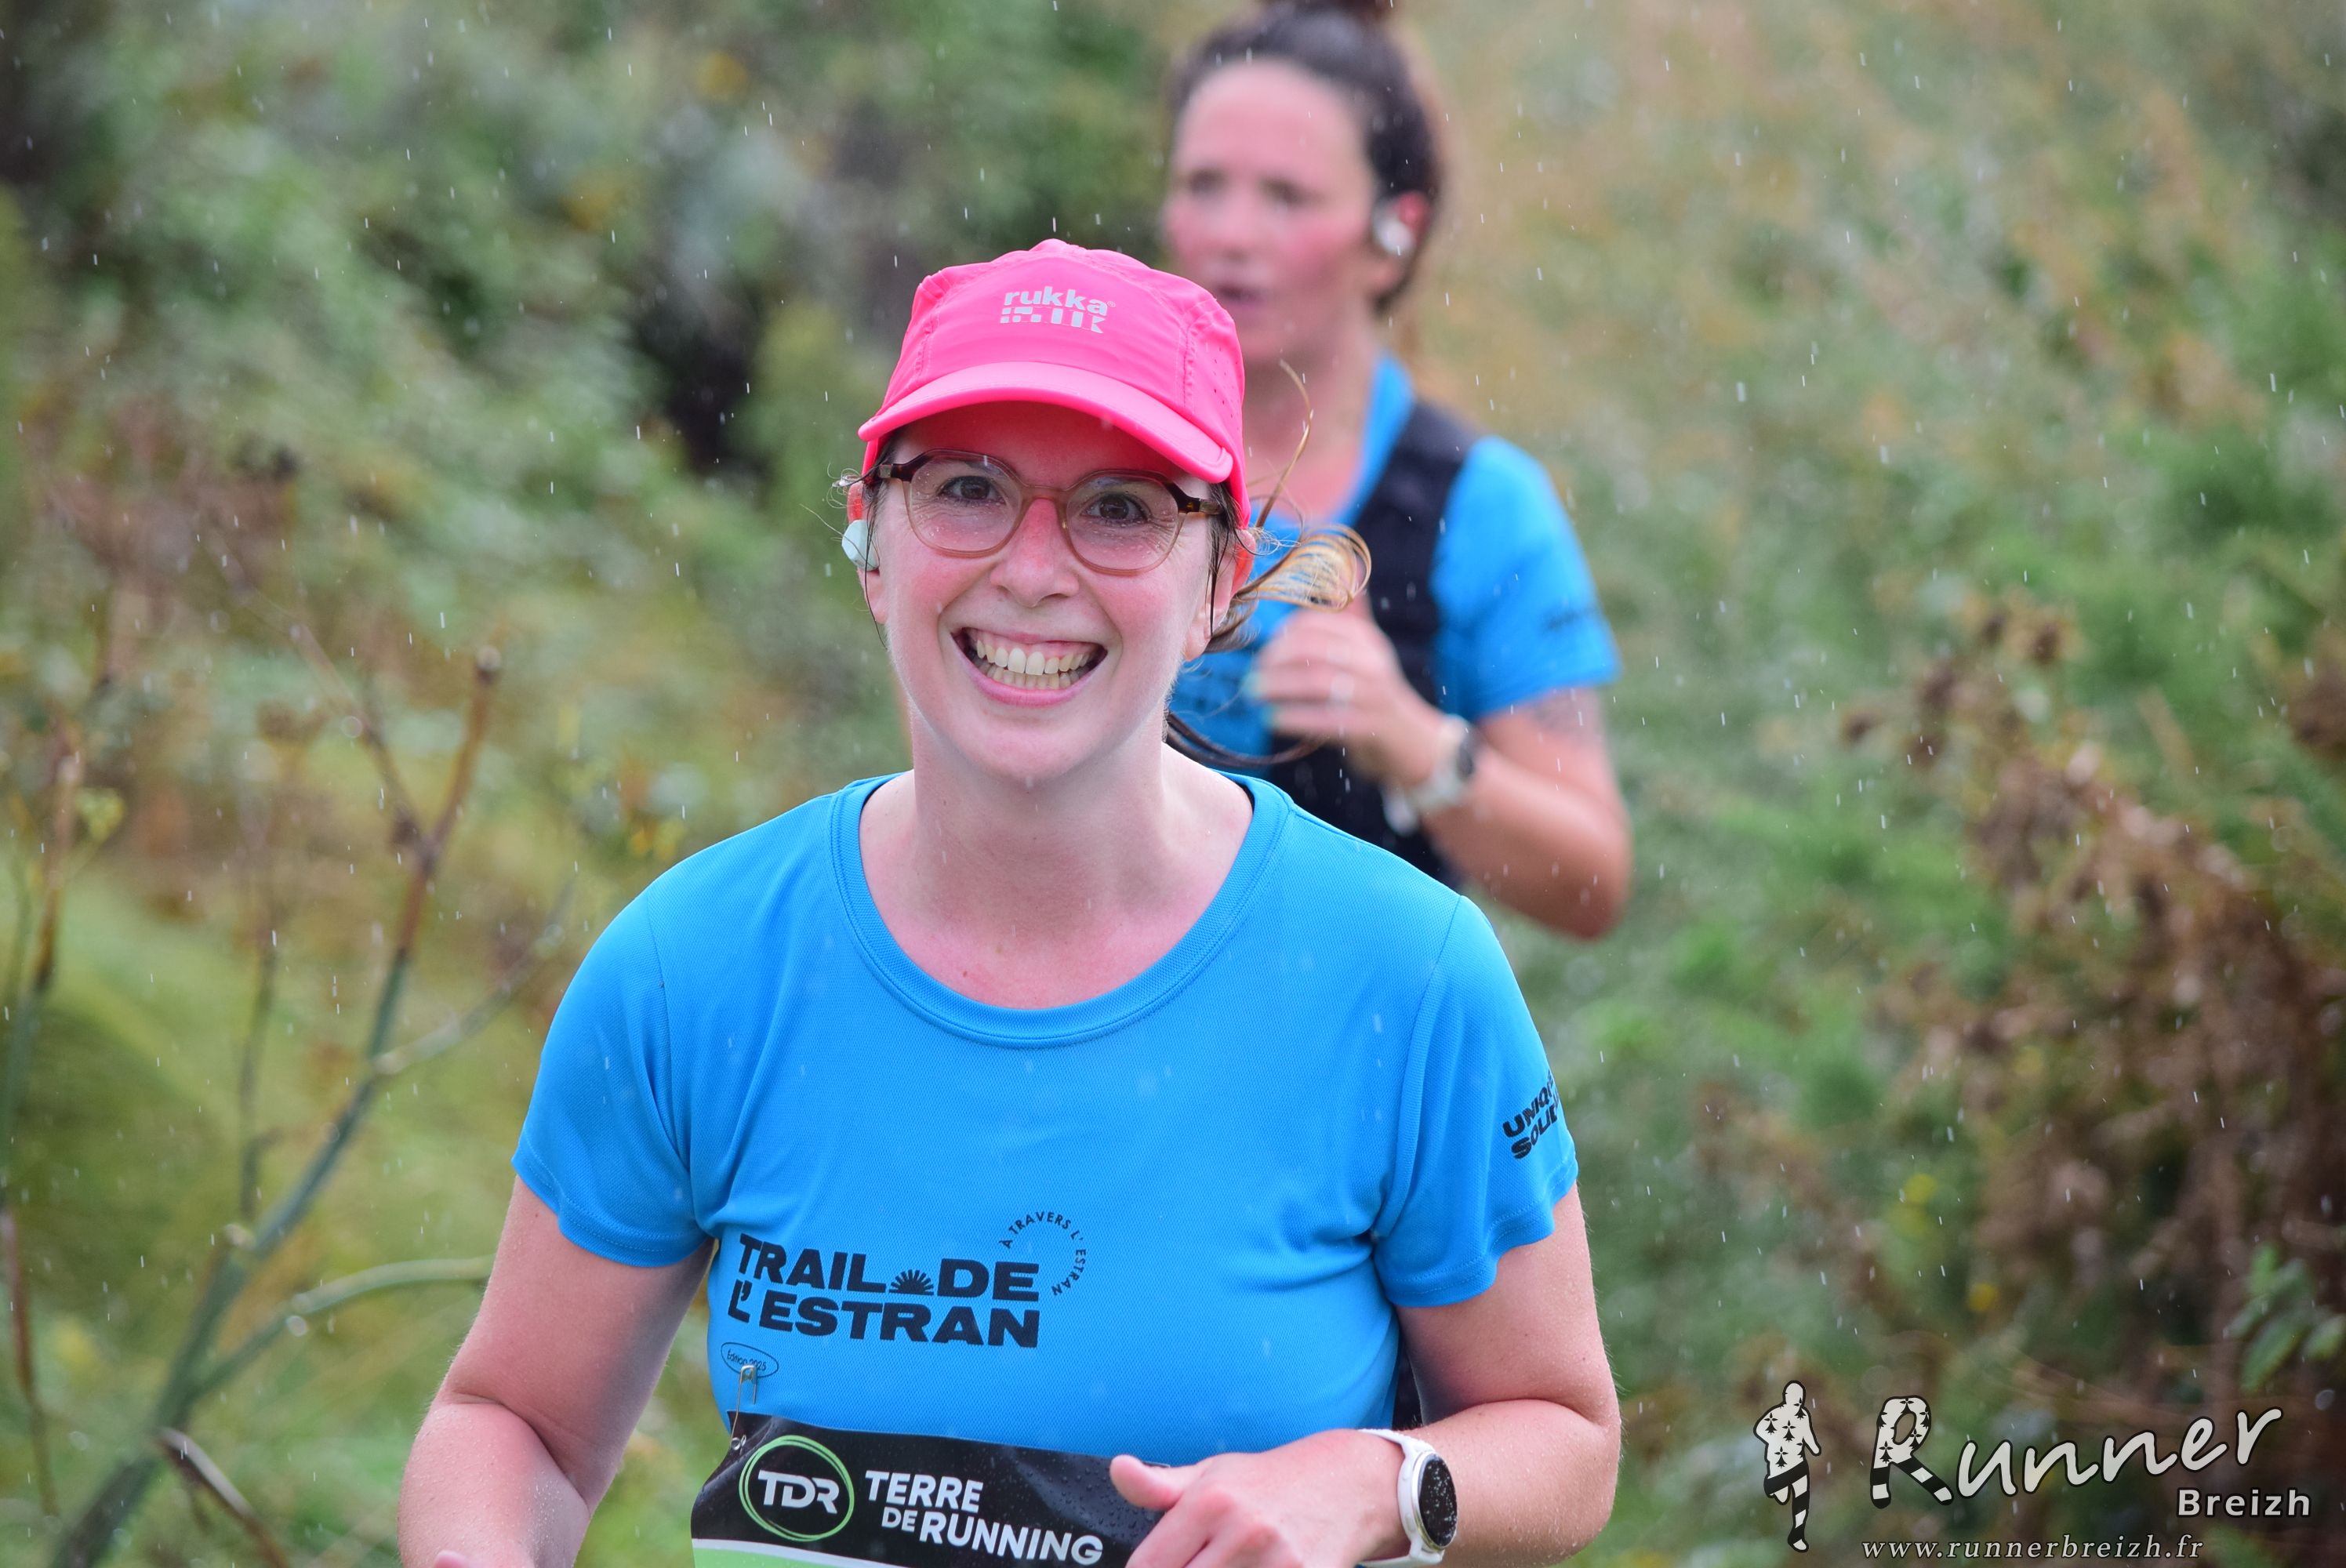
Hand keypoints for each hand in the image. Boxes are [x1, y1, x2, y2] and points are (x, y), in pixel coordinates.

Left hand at [1109, 1429, 1406, 1567]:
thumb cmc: (1267, 1483)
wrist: (1347, 1483)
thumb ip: (1157, 1487)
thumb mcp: (1211, 1474)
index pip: (1150, 1566)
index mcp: (1210, 1502)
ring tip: (1222, 1565)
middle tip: (1196, 1563)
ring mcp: (1279, 1563)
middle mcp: (1243, 1532)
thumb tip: (1118, 1469)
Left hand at [1247, 606, 1447, 786]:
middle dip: (1275, 660)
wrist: (1412, 740)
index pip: (1316, 625)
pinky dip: (1295, 718)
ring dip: (1279, 687)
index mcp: (1366, 639)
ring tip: (1255, 694)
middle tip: (1253, 675)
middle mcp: (1371, 661)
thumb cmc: (1378, 692)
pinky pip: (1326, 719)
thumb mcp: (1369, 651)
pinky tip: (1273, 720)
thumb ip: (1354, 613)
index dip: (1283, 636)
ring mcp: (1373, 694)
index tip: (1265, 652)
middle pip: (1313, 650)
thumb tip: (1351, 562)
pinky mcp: (1369, 727)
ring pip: (1317, 683)